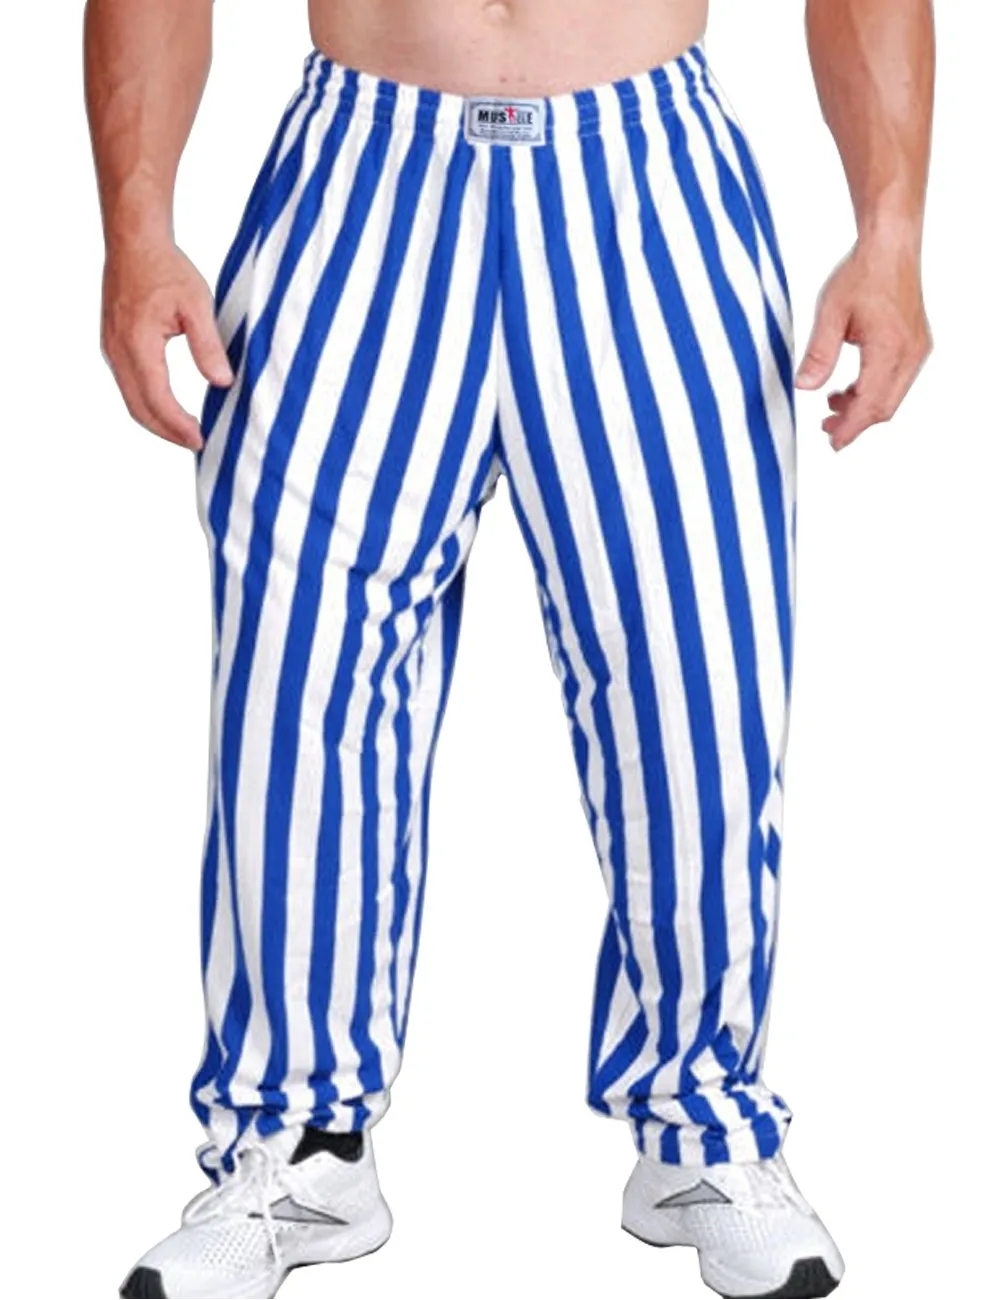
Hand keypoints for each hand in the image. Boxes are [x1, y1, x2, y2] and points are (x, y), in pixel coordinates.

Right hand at [101, 241, 233, 450]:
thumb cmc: (166, 268)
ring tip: (185, 432)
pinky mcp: (113, 344)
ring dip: (156, 421)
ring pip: (130, 399)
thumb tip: (222, 383)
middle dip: (167, 432)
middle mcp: (118, 351)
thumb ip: (208, 345)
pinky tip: (168, 407)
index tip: (201, 440)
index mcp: (138, 344)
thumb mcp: (197, 305)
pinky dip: (147, 403)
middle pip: (139, 408)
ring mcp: (111, 348)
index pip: (157, 400)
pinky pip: (128, 385)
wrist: (134, 241)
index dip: (178, 425)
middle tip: (196, 444)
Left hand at [794, 235, 931, 451]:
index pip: (870, 404)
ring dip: (863, 408)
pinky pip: (896, 381)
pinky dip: (872, 391)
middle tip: (825, 429)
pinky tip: (848, 389)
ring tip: (831, 407)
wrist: (890, 246)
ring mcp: (917, 349)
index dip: (850, 429)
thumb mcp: (830, 313)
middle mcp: (911, 353)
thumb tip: (804, 388)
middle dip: (855, 423)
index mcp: (891, 349)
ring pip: (891, 396)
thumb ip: (818, 354)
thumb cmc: (862, 274)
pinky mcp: (915, 344)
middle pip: (884, 407)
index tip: (832, 444)